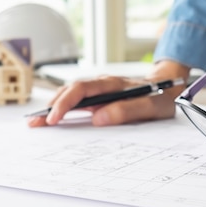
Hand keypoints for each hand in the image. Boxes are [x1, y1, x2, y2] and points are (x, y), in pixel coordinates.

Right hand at [27, 60, 189, 126]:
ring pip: (71, 94)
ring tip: (37, 121)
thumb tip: (98, 118)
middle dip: (51, 106)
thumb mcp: (150, 107)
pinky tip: (53, 117)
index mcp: (112, 84)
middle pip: (70, 90)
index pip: (81, 89)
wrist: (169, 88)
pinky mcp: (100, 96)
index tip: (54, 118)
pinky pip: (78, 99)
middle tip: (35, 123)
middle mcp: (102, 83)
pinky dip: (63, 107)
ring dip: (54, 106)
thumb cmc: (161, 98)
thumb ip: (126, 111)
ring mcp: (100, 89)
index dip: (65, 103)